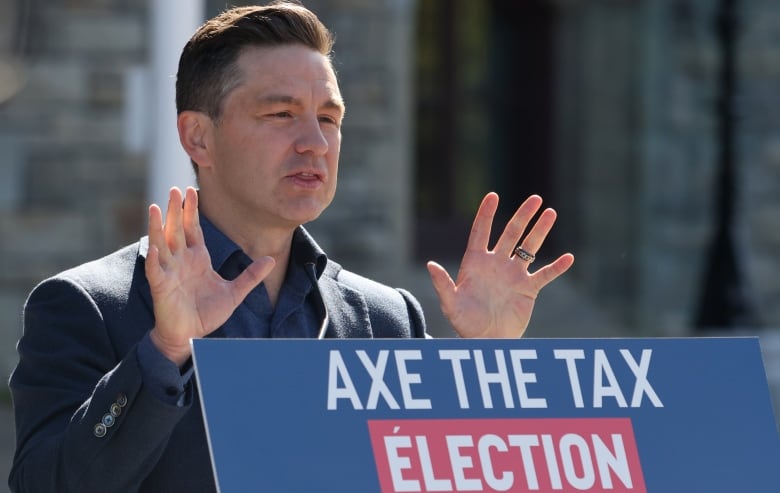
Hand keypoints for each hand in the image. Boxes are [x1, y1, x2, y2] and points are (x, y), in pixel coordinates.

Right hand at [144, 187, 274, 365]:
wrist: (190, 335)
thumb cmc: (207, 313)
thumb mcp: (235, 292)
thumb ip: (251, 276)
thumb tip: (271, 259)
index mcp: (197, 258)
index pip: (193, 229)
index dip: (192, 211)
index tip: (192, 191)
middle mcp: (181, 260)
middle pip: (177, 230)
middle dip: (176, 210)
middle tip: (175, 189)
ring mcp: (169, 272)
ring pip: (162, 244)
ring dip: (158, 227)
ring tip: (154, 208)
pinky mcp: (161, 287)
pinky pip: (155, 270)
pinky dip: (154, 258)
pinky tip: (154, 246)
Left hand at [427, 193, 573, 337]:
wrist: (485, 341)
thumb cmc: (464, 322)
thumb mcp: (450, 303)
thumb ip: (442, 284)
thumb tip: (430, 265)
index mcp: (476, 262)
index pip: (481, 232)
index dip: (486, 214)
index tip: (493, 196)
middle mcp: (496, 264)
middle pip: (511, 233)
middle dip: (523, 216)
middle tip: (536, 198)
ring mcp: (513, 275)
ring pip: (529, 248)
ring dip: (540, 231)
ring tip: (551, 213)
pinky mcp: (528, 289)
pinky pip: (545, 275)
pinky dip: (557, 267)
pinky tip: (569, 258)